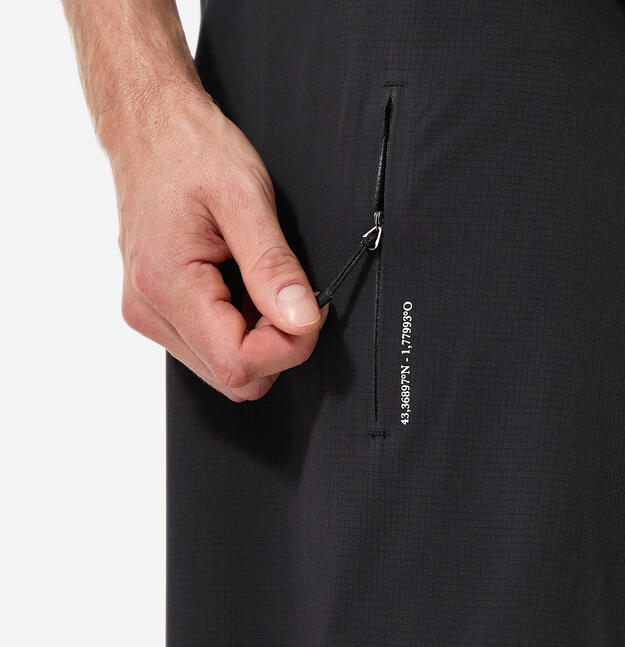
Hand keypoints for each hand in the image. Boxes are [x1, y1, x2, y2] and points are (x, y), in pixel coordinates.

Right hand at [110, 88, 325, 401]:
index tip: (309, 309)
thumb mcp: (245, 197)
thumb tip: (302, 321)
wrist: (149, 126)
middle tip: (287, 292)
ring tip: (254, 277)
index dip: (288, 347)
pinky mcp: (159, 312)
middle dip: (276, 344)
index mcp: (166, 286)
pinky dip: (240, 326)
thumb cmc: (189, 149)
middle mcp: (150, 310)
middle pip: (234, 376)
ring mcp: (151, 314)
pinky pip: (213, 346)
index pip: (239, 365)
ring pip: (226, 367)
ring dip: (258, 334)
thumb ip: (274, 267)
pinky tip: (238, 284)